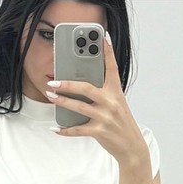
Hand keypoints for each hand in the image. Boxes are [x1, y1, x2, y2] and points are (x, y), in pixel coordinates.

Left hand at [46, 33, 149, 167]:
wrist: (132, 146)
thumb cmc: (122, 124)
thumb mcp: (117, 105)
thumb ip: (104, 94)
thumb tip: (82, 87)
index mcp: (116, 92)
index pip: (112, 68)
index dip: (107, 52)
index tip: (102, 37)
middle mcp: (111, 102)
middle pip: (86, 88)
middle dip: (67, 84)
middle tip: (53, 81)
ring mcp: (105, 117)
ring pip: (79, 106)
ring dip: (62, 101)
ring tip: (51, 96)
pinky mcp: (99, 131)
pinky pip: (78, 130)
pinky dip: (65, 130)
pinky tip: (56, 128)